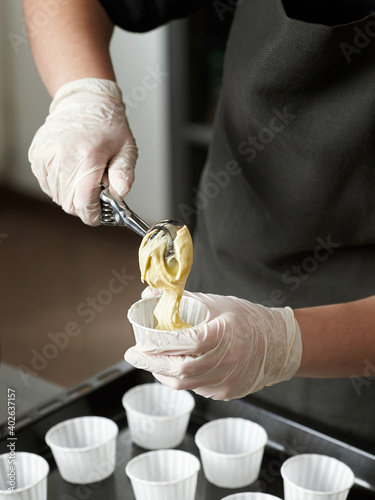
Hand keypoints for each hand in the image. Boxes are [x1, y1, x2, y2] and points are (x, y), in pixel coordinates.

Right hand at [28, 78, 137, 224]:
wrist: (84, 101)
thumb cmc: (107, 125)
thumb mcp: (127, 148)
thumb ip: (125, 174)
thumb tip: (120, 194)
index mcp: (87, 157)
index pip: (84, 202)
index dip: (93, 215)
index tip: (99, 216)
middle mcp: (63, 157)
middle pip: (69, 203)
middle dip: (84, 206)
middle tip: (96, 196)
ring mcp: (46, 156)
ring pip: (57, 196)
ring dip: (71, 196)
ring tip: (84, 179)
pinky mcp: (37, 156)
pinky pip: (47, 185)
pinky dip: (60, 186)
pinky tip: (71, 173)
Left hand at [125, 289, 302, 399]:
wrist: (278, 343)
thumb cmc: (247, 318)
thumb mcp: (215, 302)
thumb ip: (182, 299)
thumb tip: (149, 294)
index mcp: (224, 334)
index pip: (185, 342)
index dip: (158, 344)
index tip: (138, 342)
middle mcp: (226, 361)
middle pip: (180, 369)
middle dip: (151, 363)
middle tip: (133, 355)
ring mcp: (227, 380)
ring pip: (184, 383)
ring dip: (162, 372)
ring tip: (149, 360)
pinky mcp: (226, 392)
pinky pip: (195, 387)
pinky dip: (179, 378)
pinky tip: (172, 367)